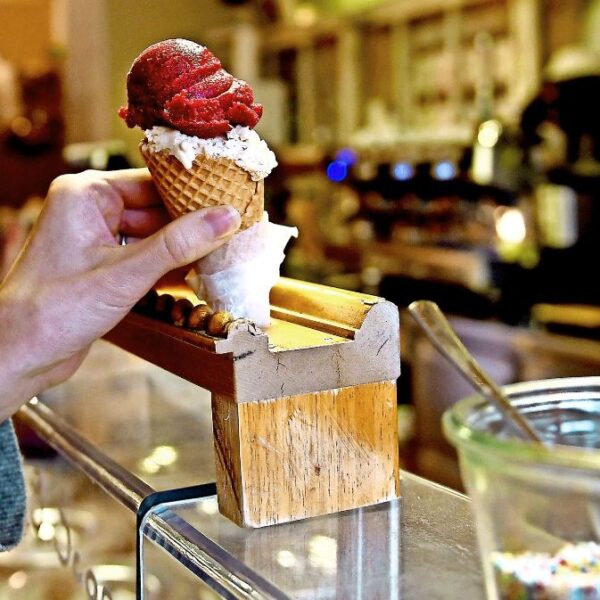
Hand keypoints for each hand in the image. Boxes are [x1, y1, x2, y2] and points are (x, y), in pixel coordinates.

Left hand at [0, 168, 239, 418]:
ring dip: (186, 248)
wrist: (20, 355)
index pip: (153, 183)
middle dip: (194, 225)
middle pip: (157, 209)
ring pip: (156, 235)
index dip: (194, 195)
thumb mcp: (125, 274)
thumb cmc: (54, 310)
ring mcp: (98, 239)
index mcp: (86, 194)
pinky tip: (201, 272)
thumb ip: (178, 245)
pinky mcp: (105, 265)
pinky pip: (147, 257)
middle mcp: (92, 210)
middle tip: (237, 231)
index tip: (232, 202)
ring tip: (227, 253)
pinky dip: (171, 266)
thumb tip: (226, 218)